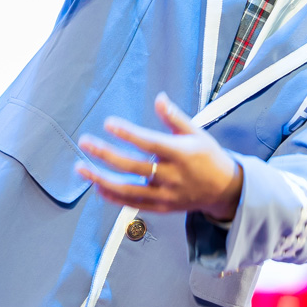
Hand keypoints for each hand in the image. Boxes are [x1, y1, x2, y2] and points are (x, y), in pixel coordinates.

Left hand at [76, 93, 243, 220]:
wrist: (225, 191)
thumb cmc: (208, 156)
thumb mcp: (197, 133)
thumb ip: (175, 117)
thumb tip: (159, 98)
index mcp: (181, 154)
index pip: (150, 143)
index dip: (128, 133)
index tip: (108, 122)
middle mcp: (172, 177)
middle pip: (134, 167)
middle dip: (106, 155)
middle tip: (85, 142)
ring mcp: (166, 195)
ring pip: (129, 190)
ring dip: (102, 180)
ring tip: (81, 168)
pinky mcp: (162, 208)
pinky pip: (134, 204)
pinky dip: (114, 198)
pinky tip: (97, 187)